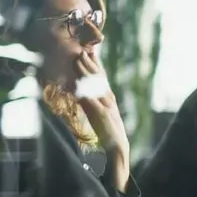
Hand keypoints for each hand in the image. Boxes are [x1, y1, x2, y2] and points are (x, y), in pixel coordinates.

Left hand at [75, 51, 129, 190]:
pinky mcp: (101, 115)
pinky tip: (77, 83)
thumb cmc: (108, 132)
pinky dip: (85, 90)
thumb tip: (81, 90)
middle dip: (90, 63)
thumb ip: (93, 101)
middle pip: (99, 78)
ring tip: (79, 60)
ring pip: (96, 85)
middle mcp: (109, 99)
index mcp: (108, 98)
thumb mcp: (100, 113)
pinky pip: (91, 100)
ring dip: (87, 72)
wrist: (118, 147)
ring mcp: (106, 106)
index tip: (87, 51)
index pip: (101, 78)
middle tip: (82, 49)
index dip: (94, 64)